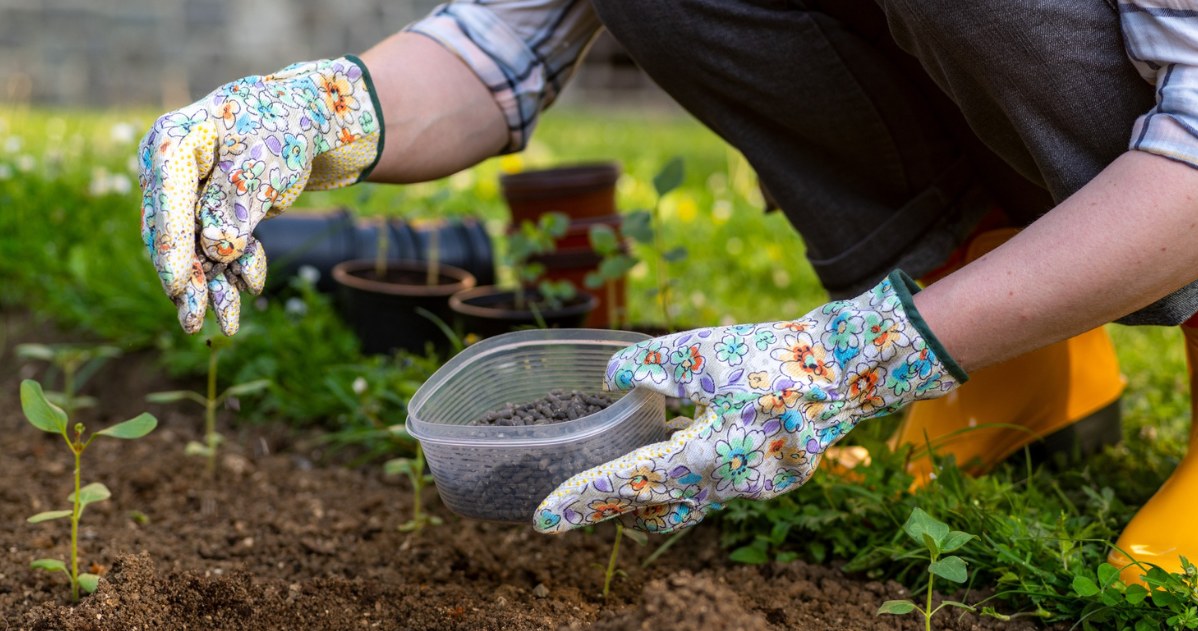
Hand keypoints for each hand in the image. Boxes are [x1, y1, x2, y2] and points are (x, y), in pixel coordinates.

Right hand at [138, 56, 382, 334]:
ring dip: (213, 286)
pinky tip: (252, 284)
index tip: (177, 287)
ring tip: (227, 325)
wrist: (307, 117)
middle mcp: (170, 170)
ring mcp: (187, 192)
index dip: (172, 248)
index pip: (167, 201)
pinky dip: (236, 266)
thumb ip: (236, 205)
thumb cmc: (282, 126)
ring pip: (195, 248)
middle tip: (195, 324)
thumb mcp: (263, 162)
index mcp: (173, 143)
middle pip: (173, 233)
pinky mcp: (210, 210)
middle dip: (190, 281)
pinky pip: (218, 247)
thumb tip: (218, 249)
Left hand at [534, 271, 967, 533]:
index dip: (584, 501)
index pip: (629, 485)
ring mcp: (751, 486)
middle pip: (655, 510)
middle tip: (570, 509)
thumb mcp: (700, 351)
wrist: (847, 369)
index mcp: (707, 457)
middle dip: (612, 511)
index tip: (544, 519)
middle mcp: (727, 485)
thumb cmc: (773, 358)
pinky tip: (677, 444)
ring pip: (685, 503)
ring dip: (650, 495)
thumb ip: (648, 366)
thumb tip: (611, 377)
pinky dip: (686, 474)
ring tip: (618, 482)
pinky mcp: (765, 475)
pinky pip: (713, 485)